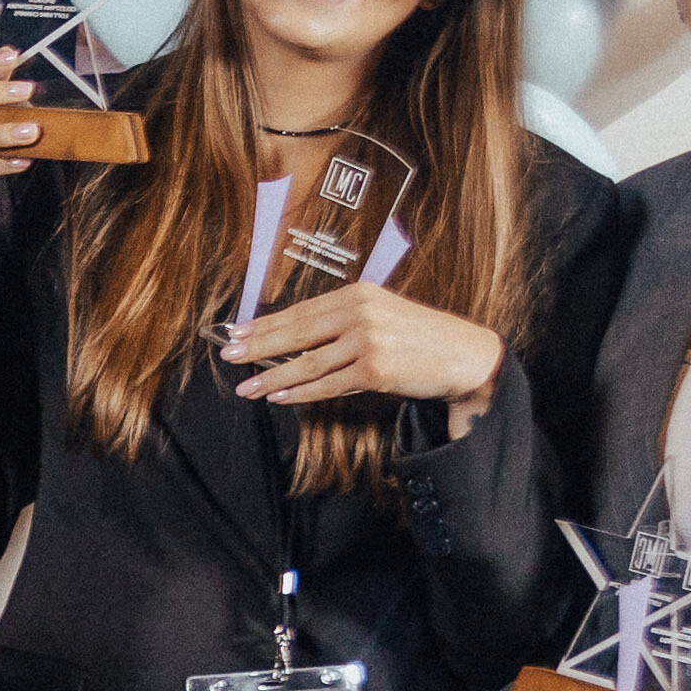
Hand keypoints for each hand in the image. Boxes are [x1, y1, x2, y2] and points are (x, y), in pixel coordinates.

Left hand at [227, 277, 504, 416]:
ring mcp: (367, 341)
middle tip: (228, 355)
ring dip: (272, 377)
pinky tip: (279, 397)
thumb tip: (292, 340)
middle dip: (258, 346)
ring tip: (245, 387)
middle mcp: (360, 313)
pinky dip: (301, 393)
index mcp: (357, 294)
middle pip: (297, 332)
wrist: (462, 355)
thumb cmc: (418, 337)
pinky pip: (328, 385)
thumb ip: (341, 322)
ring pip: (307, 363)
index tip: (237, 332)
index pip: (301, 310)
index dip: (265, 323)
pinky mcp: (375, 370)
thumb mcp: (380, 314)